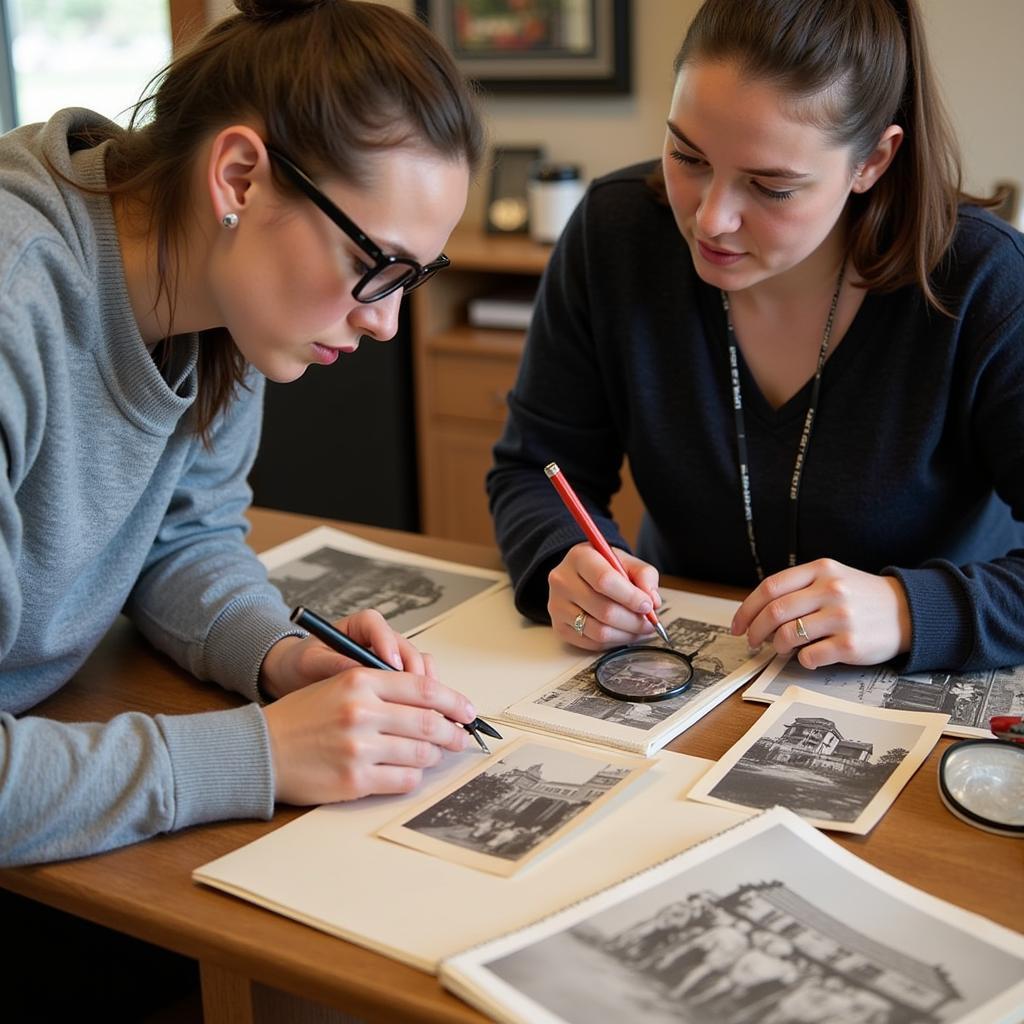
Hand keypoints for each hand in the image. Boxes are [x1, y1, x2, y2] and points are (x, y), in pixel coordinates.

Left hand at [259, 609, 434, 699]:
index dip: (386, 643)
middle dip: (412, 670)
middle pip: (405, 647)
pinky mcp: (397, 677)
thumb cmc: (302, 665)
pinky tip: (418, 715)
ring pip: (417, 665)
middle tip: (411, 692)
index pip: (377, 625)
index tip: (388, 662)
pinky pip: (417, 681)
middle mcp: (381, 639)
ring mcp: (392, 658)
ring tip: (420, 708)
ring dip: (422, 686)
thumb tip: (357, 672)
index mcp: (359, 626)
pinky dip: (421, 697)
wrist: (298, 677)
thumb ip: (333, 664)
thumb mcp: (311, 662)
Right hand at [263, 665, 476, 804]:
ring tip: (435, 754)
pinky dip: (414, 777)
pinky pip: (403, 780)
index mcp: (360, 680)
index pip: (423, 688)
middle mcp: (362, 711)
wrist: (261, 749)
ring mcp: (359, 747)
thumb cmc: (302, 716)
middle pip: (429, 721)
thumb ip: (384, 688)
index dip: (454, 701)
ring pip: (421, 752)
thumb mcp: (340, 685)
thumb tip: (433, 700)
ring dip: (434, 755)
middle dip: (453, 731)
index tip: (467, 711)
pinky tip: (410, 772)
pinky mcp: (354, 779)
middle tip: (462, 737)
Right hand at [547, 542, 661, 649]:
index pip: (604, 581)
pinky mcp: (559, 627)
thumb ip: (644, 576)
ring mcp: (557, 606)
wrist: (579, 575)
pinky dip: (614, 642)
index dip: (631, 597)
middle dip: (634, 621)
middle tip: (650, 623)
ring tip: (640, 629)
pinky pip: (592, 643)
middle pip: (604, 610)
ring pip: (599, 631)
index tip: (648, 605)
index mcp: (579, 557)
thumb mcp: (627, 561)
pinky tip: (624, 633)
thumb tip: (653, 602)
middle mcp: (563, 581)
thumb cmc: (605, 567)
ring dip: (627, 634)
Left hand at [731, 558, 911, 668]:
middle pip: (774, 612)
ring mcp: (841, 617)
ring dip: (777, 646)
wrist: (909, 612)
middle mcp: (831, 590)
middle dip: (755, 631)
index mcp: (821, 570)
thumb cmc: (861, 597)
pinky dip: (802, 660)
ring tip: (781, 648)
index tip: (737, 625)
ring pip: (788, 635)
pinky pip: (810, 657)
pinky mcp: (851, 644)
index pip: (770, 588)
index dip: (747, 609)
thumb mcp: (833, 578)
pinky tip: (809, 657)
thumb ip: (799, 588)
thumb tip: (759, 615)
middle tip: (752, 642)